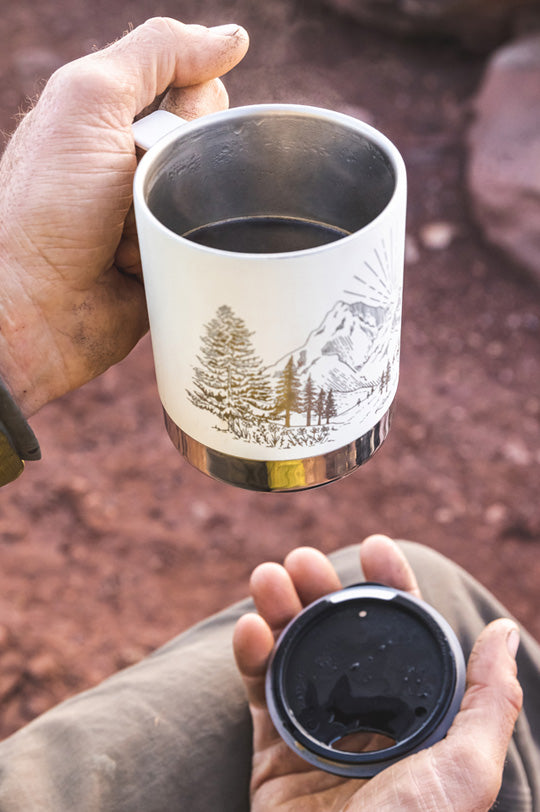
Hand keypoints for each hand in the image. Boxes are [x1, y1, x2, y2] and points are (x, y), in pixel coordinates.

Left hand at [0, 18, 248, 416]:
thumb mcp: (87, 100)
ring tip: (137, 239)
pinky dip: (188, 253)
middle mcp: (141, 161)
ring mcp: (158, 214)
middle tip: (134, 192)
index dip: (193, 108)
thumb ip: (156, 53)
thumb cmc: (48, 205)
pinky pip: (214, 248)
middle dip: (187, 166)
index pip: (200, 90)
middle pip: (216, 142)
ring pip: (222, 198)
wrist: (37, 306)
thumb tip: (231, 37)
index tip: (146, 138)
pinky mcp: (172, 260)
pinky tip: (150, 264)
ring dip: (183, 217)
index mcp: (118, 115)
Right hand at [233, 535, 521, 810]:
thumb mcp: (465, 772)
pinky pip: (258, 694)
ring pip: (294, 653)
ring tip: (266, 577)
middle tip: (300, 560)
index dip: (390, 586)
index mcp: (414, 718)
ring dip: (278, 609)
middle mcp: (368, 719)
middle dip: (321, 588)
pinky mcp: (274, 754)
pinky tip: (248, 629)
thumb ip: (486, 701)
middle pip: (340, 634)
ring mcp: (318, 734)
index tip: (374, 545)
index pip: (403, 635)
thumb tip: (503, 632)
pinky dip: (249, 656)